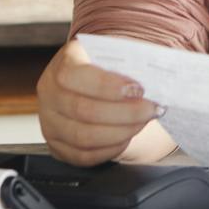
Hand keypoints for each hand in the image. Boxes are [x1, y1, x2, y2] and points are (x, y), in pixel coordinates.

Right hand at [37, 39, 162, 165]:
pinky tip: (127, 137)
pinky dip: (110, 149)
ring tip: (144, 122)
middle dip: (125, 113)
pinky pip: (82, 155)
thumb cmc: (112, 65)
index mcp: (63, 63)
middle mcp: (50, 93)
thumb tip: (159, 73)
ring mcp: (49, 122)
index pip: (74, 76)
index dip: (107, 85)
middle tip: (152, 109)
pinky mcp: (57, 146)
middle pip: (84, 110)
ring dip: (121, 132)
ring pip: (84, 136)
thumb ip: (132, 59)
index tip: (138, 89)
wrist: (96, 79)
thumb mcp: (118, 52)